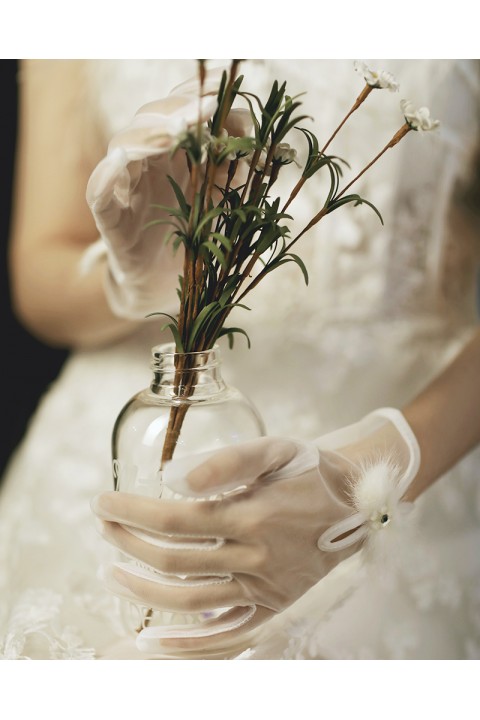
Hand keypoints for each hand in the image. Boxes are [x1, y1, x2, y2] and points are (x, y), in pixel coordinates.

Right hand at [85, 67, 249, 318]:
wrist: (164, 284)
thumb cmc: (192, 238)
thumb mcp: (219, 201)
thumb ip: (234, 173)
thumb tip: (260, 150)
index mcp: (173, 155)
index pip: (177, 111)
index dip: (195, 94)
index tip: (222, 87)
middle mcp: (146, 163)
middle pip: (149, 120)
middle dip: (179, 111)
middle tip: (206, 109)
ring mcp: (125, 188)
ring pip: (123, 146)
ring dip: (148, 134)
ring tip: (173, 131)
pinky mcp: (111, 220)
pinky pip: (98, 195)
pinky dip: (105, 176)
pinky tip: (118, 162)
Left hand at [92, 408, 419, 654]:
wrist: (359, 500)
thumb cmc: (310, 469)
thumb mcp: (275, 448)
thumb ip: (227, 460)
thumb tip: (173, 479)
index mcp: (252, 514)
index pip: (173, 519)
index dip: (131, 512)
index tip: (103, 503)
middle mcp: (256, 558)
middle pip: (174, 561)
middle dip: (128, 544)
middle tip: (105, 528)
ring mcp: (266, 590)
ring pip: (191, 602)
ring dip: (143, 591)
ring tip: (113, 575)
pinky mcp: (276, 609)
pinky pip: (229, 639)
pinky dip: (190, 647)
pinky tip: (156, 643)